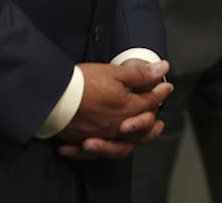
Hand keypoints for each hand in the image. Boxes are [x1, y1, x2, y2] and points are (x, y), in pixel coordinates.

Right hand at [56, 59, 172, 159]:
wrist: (54, 97)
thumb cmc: (84, 83)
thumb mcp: (115, 73)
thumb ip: (141, 74)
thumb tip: (163, 69)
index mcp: (128, 109)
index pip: (151, 102)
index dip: (161, 92)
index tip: (166, 86)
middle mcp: (118, 127)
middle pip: (143, 130)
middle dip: (153, 123)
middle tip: (158, 118)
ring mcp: (102, 136)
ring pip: (125, 145)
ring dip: (135, 139)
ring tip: (139, 134)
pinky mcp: (85, 141)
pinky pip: (100, 152)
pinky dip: (105, 150)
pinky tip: (105, 146)